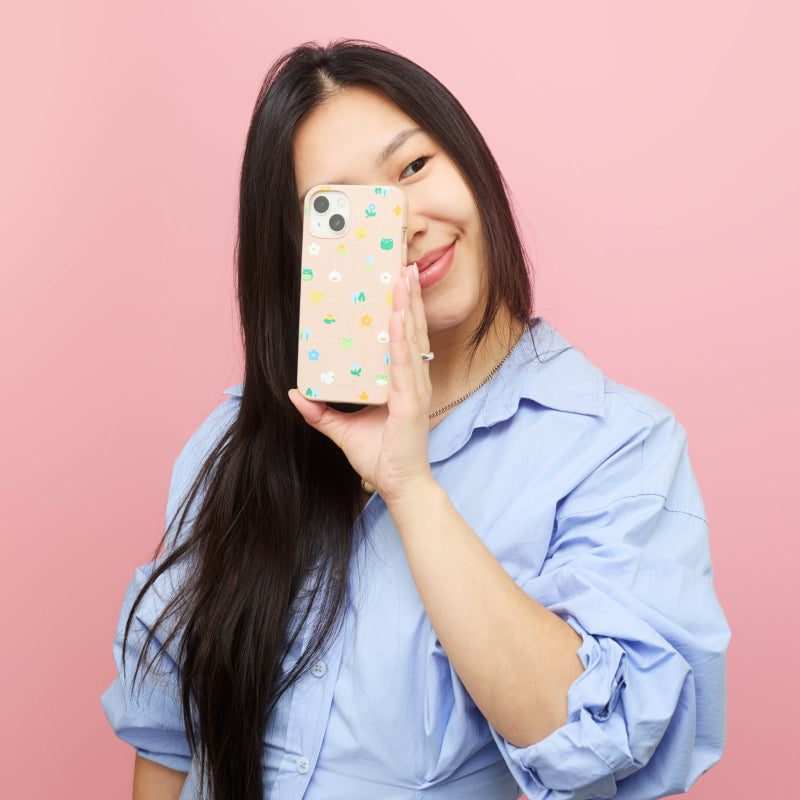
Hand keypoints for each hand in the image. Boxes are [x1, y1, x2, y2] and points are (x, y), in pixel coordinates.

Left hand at [289, 264, 433, 501]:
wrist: (400, 487)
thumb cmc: (382, 458)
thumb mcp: (342, 430)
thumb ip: (320, 412)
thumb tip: (294, 393)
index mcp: (403, 383)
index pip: (404, 340)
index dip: (403, 311)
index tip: (398, 284)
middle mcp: (413, 381)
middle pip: (412, 331)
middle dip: (408, 297)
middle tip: (403, 267)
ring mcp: (415, 390)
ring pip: (411, 340)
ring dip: (407, 307)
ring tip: (402, 279)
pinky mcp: (411, 402)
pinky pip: (405, 364)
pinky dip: (402, 338)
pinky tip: (398, 316)